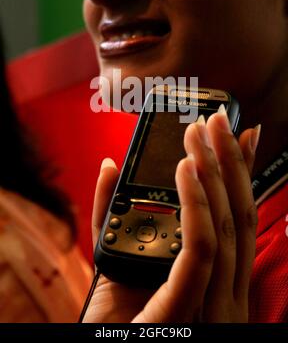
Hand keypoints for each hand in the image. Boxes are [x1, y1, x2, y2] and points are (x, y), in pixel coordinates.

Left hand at [83, 110, 259, 322]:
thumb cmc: (114, 313)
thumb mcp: (115, 252)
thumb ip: (114, 210)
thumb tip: (110, 165)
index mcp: (214, 274)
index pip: (237, 215)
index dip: (240, 173)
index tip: (239, 134)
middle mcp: (223, 287)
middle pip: (238, 213)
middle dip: (230, 161)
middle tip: (219, 120)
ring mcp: (213, 302)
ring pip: (226, 225)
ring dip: (214, 172)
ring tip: (201, 135)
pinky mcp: (187, 309)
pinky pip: (201, 251)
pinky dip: (198, 206)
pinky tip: (188, 169)